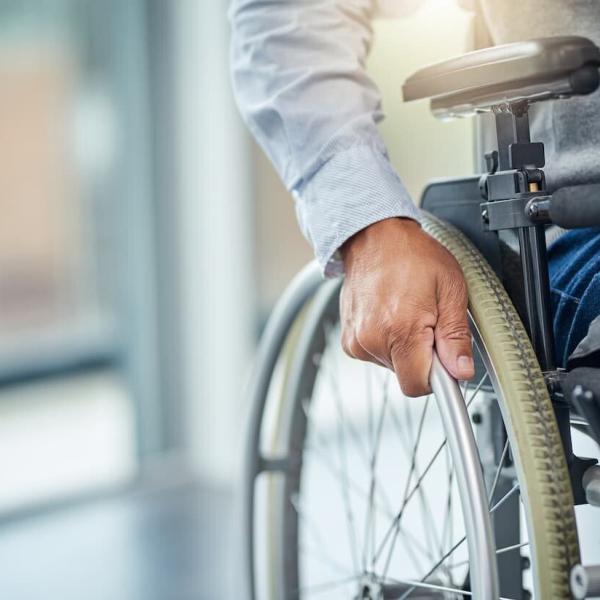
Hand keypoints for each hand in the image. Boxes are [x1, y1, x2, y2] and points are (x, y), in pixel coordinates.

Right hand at [340, 217, 473, 396]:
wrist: (373, 237)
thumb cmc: (412, 255)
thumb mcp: (449, 289)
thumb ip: (455, 336)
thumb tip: (461, 371)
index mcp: (400, 329)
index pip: (418, 386)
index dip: (438, 379)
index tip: (446, 365)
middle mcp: (372, 339)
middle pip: (406, 375)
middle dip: (423, 356)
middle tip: (428, 322)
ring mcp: (357, 340)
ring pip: (392, 365)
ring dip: (404, 347)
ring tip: (407, 312)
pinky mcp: (349, 338)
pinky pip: (376, 353)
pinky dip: (387, 341)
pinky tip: (390, 315)